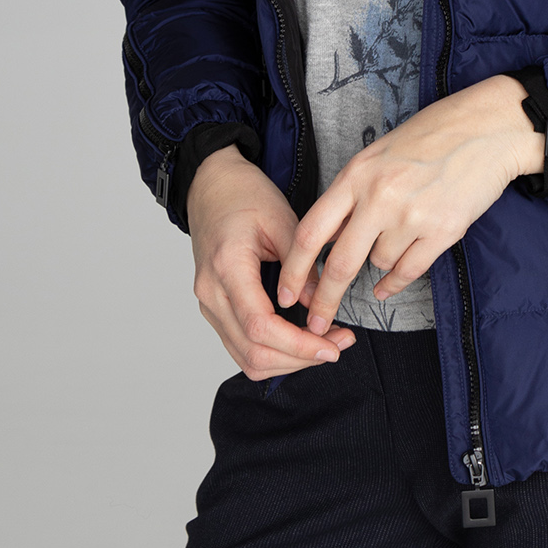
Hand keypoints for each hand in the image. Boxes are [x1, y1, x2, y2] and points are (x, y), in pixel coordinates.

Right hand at [187, 145, 355, 376]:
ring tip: (325, 344)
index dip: (298, 345)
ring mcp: (209, 305)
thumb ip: (302, 264)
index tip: (331, 345)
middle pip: (253, 352)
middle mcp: (211, 293)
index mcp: (227, 267)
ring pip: (247, 358)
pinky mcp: (216, 309)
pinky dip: (273, 352)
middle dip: (299, 358)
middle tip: (337, 346)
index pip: (260, 326)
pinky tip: (301, 340)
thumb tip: (319, 304)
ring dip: (288, 361)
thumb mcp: (282, 218)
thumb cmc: (244, 195)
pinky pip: (242, 346)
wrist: (212, 186)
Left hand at [276, 74, 543, 334]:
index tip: (283, 293)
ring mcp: (412, 215)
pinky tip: (388, 285)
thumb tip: (330, 237)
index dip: (292, 268)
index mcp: (357, 174)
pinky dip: (394, 282)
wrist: (487, 128)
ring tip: (398, 232)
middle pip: (339, 263)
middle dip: (324, 301)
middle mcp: (379, 196)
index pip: (311, 230)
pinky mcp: (443, 231)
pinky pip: (408, 271)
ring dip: (379, 262)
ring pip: (378, 263)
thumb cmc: (432, 134)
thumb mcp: (378, 154)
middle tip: (315, 325)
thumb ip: (352, 192)